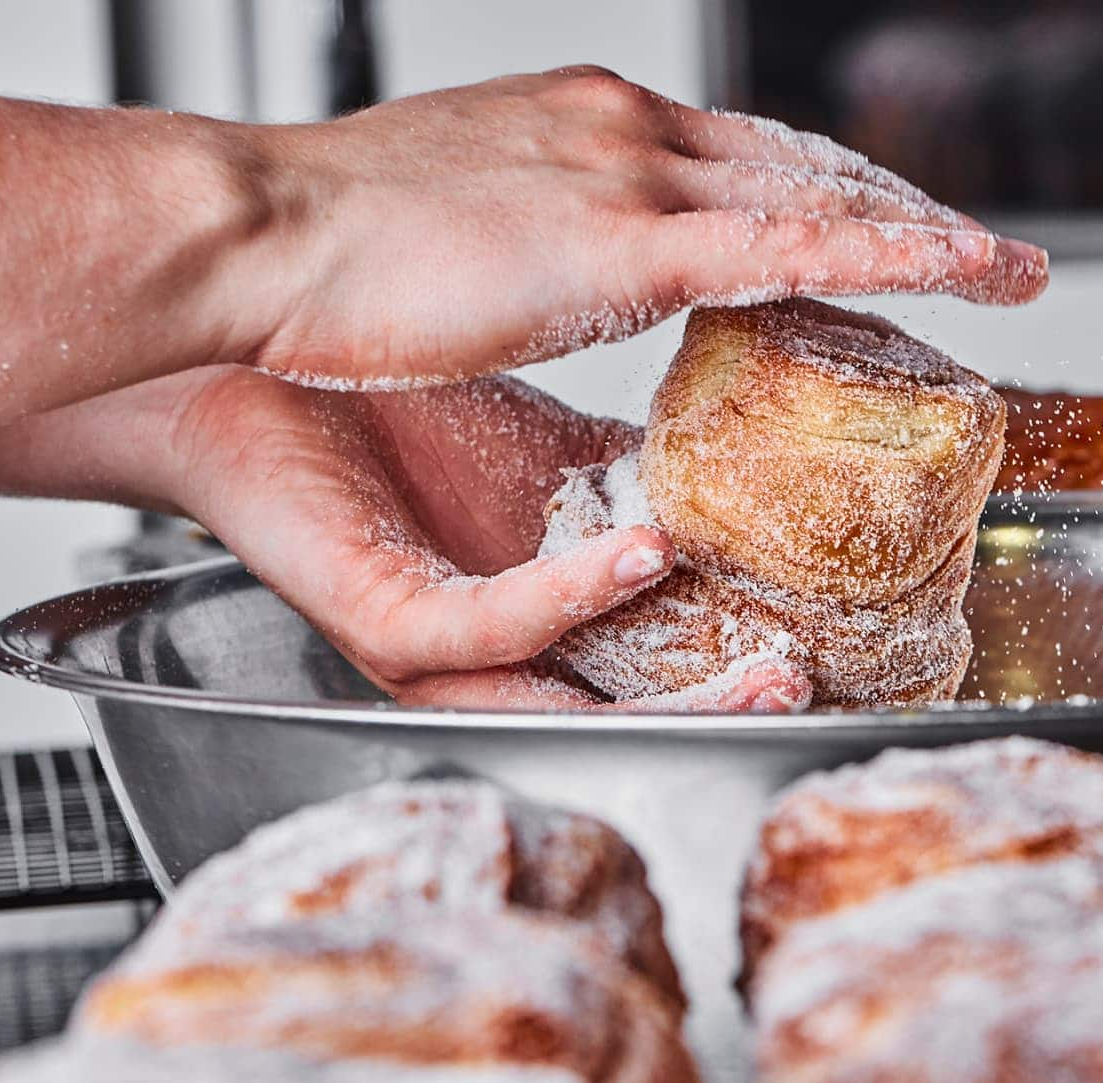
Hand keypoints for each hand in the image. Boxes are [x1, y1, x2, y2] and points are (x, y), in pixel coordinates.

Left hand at [0, 366, 811, 711]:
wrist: (255, 349)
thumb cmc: (385, 401)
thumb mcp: (540, 441)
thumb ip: (634, 467)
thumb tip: (748, 441)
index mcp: (536, 609)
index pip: (656, 660)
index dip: (744, 660)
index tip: (847, 643)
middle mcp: (487, 650)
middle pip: (625, 713)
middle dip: (726, 709)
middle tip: (820, 687)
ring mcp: (434, 643)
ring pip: (563, 702)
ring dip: (674, 693)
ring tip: (766, 662)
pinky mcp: (381, 611)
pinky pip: (486, 626)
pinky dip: (569, 596)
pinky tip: (642, 552)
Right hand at [238, 65, 1049, 388]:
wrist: (251, 231)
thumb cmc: (314, 248)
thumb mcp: (446, 222)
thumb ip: (526, 237)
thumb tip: (548, 272)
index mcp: (579, 122)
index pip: (735, 151)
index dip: (817, 187)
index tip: (869, 214)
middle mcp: (622, 125)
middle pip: (799, 161)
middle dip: (896, 202)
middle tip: (978, 246)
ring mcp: (632, 172)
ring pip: (821, 193)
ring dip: (927, 230)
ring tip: (1008, 272)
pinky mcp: (629, 240)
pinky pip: (799, 248)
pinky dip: (896, 257)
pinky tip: (965, 276)